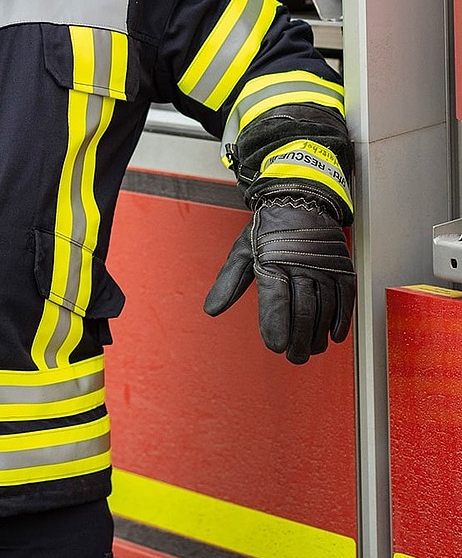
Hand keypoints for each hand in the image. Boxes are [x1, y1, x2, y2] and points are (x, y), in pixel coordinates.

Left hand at [203, 199, 354, 364]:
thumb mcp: (243, 250)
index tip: (275, 346)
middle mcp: (300, 263)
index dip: (275, 324)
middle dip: (298, 338)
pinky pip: (345, 299)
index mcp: (272, 259)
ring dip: (318, 334)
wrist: (299, 201)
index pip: (275, 298)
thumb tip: (211, 310)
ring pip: (325, 308)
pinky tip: (332, 336)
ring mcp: (324, 265)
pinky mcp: (342, 267)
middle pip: (303, 309)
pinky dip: (341, 320)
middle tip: (292, 357)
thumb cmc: (268, 229)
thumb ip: (229, 282)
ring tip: (309, 350)